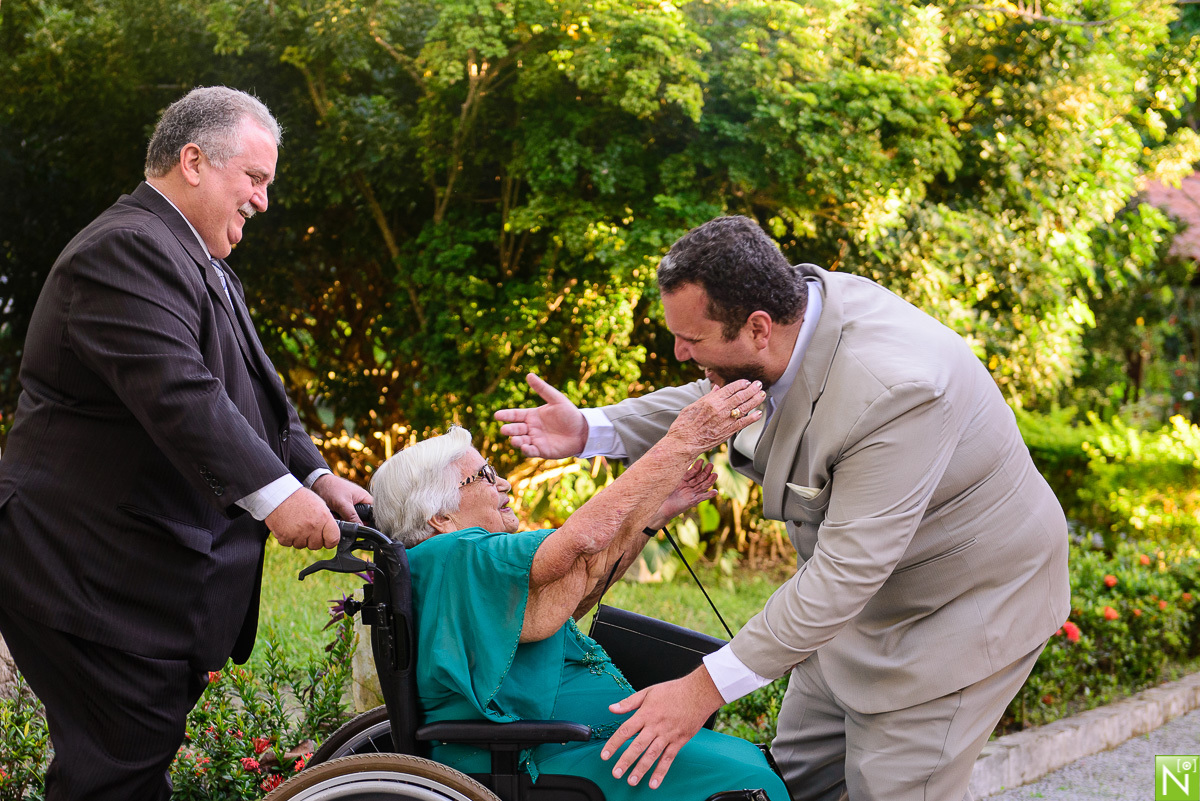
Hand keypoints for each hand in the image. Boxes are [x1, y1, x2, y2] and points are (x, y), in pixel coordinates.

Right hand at [266, 487, 339, 549]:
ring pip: (302, 545)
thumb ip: (326, 521)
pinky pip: (289, 544)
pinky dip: (288, 537)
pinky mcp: (284, 537)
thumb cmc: (301, 498)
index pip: (333, 540)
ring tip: (297, 524)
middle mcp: (312, 527)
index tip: (327, 538)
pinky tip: (288, 526)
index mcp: (323, 518)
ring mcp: (298, 533)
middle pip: (317, 545)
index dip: (330, 540)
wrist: (279, 494)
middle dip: (314, 539)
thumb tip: (330, 533)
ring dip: (300, 538)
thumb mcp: (320, 505)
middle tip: (308, 528)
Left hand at [311, 473, 372, 523]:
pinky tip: (332, 515)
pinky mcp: (343, 509)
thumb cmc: (331, 488)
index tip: (359, 525)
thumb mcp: (342, 503)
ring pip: (351, 520)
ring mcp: (351, 506)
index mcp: (365, 498)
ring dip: (343, 520)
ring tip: (335, 514)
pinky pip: (343, 519)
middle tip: (342, 517)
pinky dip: (338, 518)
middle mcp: (360, 503)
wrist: (317, 483)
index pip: (373, 514)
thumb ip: (352, 517)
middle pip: (361, 519)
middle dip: (351, 521)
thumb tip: (359, 528)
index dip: (368, 521)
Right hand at [494, 373, 587, 458]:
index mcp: (532, 415)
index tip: (496, 415)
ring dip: (516, 441)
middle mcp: (531, 428)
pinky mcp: (542, 451)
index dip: (506, 415)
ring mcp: (536, 440)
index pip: (515, 415)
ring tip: (515, 439)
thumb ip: (542, 389)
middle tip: (504, 429)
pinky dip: (527, 450)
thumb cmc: (570, 414)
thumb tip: (529, 375)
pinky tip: (525, 447)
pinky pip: (531, 451)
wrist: (584, 431)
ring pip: (521, 441)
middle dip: (509, 429)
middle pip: (515, 429)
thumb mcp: (556, 399)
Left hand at [601, 667, 723, 788]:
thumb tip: (612, 708)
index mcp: (645, 713)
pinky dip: (661, 771)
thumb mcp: (648, 692)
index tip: (604, 756)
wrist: (699, 693)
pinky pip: (669, 758)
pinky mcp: (679, 741)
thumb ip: (629, 702)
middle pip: (637, 746)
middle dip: (625, 761)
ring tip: (631, 781)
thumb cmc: (673, 691)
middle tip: (616, 773)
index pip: (625, 730)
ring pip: (652, 754)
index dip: (614, 744)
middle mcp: (655, 726)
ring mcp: (668, 734)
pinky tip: (654, 782)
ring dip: (641, 769)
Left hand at [645, 461, 716, 530]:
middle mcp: (689, 486)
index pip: (692, 472)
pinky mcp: (692, 501)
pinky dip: (708, 495)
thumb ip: (674, 474)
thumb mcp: (669, 482)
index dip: (697, 467)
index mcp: (683, 480)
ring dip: (710, 481)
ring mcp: (691, 493)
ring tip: (715, 474)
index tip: (701, 460)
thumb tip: (674, 460)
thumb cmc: (662, 494)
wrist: (660, 508)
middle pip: (699, 478)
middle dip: (706, 472)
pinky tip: (715, 492)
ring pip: (702, 486)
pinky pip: (701, 498)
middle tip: (711, 465)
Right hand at [666, 380, 764, 455]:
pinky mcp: (728, 432)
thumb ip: (707, 396)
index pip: (730, 388)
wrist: (684, 442)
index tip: (746, 382)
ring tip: (761, 395)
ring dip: (755, 400)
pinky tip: (758, 413)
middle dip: (752, 389)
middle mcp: (720, 409)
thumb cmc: (685, 424)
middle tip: (759, 385)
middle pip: (740, 396)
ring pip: (745, 408)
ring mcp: (725, 421)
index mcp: (711, 401)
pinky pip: (743, 423)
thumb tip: (717, 388)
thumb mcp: (693, 405)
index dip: (741, 384)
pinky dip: (752, 418)